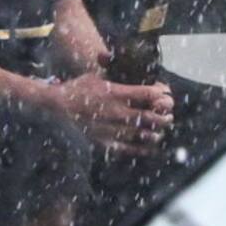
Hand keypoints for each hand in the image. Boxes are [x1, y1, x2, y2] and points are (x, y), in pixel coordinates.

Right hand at [48, 73, 174, 155]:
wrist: (57, 105)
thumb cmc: (78, 88)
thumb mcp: (98, 76)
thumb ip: (118, 77)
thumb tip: (137, 76)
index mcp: (116, 93)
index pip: (150, 95)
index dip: (163, 96)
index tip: (166, 96)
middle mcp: (117, 112)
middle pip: (152, 116)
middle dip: (164, 116)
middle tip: (168, 115)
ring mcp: (112, 129)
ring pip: (144, 134)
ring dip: (156, 132)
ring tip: (160, 129)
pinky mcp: (105, 142)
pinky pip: (130, 148)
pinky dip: (143, 148)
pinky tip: (150, 145)